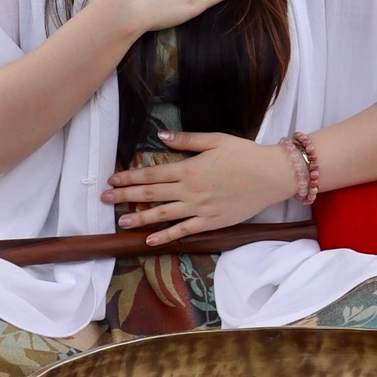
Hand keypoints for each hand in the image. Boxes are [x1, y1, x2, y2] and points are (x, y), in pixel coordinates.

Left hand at [103, 131, 298, 244]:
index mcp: (189, 168)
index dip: (130, 177)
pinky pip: (184, 231)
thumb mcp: (214, 140)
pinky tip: (149, 240)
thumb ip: (186, 139)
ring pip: (163, 214)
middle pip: (151, 194)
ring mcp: (200, 208)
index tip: (112, 179)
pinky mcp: (211, 222)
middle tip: (104, 198)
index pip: (152, 174)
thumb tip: (160, 135)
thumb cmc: (244, 154)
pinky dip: (166, 236)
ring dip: (139, 218)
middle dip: (125, 196)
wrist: (271, 175)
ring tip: (120, 222)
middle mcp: (190, 190)